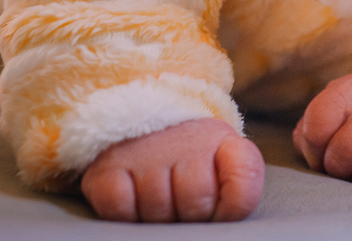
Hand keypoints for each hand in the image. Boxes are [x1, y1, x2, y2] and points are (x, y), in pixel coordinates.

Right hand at [80, 118, 264, 222]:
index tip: (219, 209)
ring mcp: (146, 150)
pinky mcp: (108, 166)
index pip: (243, 185)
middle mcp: (187, 138)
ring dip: (156, 216)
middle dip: (189, 216)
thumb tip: (223, 223)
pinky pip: (120, 209)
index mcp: (223, 142)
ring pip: (158, 212)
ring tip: (155, 195)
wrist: (135, 129)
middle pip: (198, 206)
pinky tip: (132, 196)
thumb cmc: (185, 166)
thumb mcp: (221, 170)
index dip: (230, 209)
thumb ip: (236, 192)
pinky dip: (125, 214)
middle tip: (180, 201)